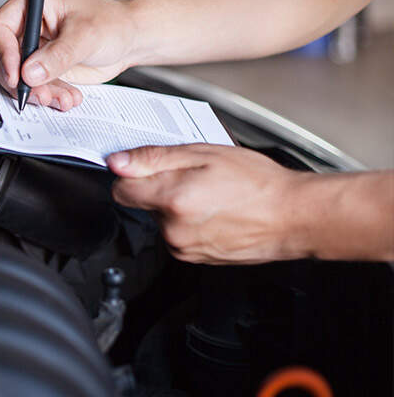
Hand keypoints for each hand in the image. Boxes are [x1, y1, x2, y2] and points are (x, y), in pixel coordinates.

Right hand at [0, 0, 137, 110]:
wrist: (130, 41)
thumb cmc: (112, 23)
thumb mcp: (86, 36)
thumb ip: (58, 55)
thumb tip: (29, 72)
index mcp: (32, 4)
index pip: (0, 28)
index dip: (4, 52)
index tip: (17, 75)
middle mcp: (28, 26)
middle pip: (4, 58)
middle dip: (21, 81)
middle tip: (38, 93)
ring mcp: (34, 49)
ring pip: (18, 78)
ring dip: (37, 93)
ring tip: (62, 98)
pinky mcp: (43, 69)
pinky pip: (35, 88)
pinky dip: (49, 97)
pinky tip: (68, 97)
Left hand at [107, 144, 312, 264]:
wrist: (294, 216)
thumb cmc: (258, 183)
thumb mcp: (204, 154)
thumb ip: (154, 158)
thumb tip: (118, 162)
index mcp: (172, 199)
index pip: (121, 190)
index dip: (131, 175)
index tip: (145, 167)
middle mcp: (173, 229)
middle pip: (144, 204)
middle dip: (161, 188)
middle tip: (195, 176)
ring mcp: (184, 247)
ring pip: (162, 220)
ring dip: (177, 206)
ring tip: (211, 194)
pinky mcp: (196, 258)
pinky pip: (179, 235)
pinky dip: (190, 223)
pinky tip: (216, 211)